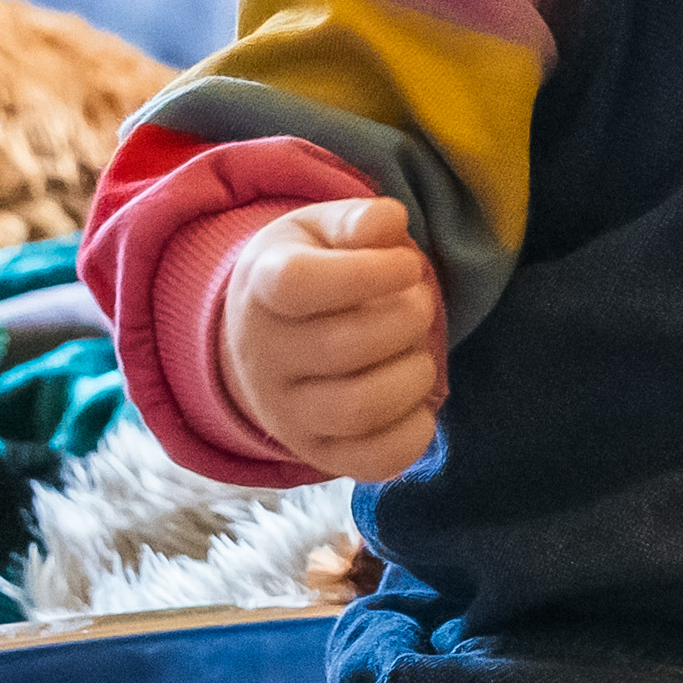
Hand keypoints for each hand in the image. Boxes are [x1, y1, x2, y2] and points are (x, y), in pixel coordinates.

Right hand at [219, 200, 448, 481]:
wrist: (263, 339)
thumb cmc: (308, 272)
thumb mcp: (319, 231)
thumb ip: (355, 220)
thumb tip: (389, 223)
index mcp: (262, 289)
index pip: (298, 284)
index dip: (368, 273)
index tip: (405, 264)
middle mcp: (266, 358)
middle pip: (344, 347)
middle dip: (406, 320)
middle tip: (420, 303)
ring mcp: (287, 414)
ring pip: (359, 409)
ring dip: (413, 375)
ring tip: (418, 352)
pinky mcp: (318, 454)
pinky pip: (373, 462)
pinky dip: (414, 433)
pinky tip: (418, 400)